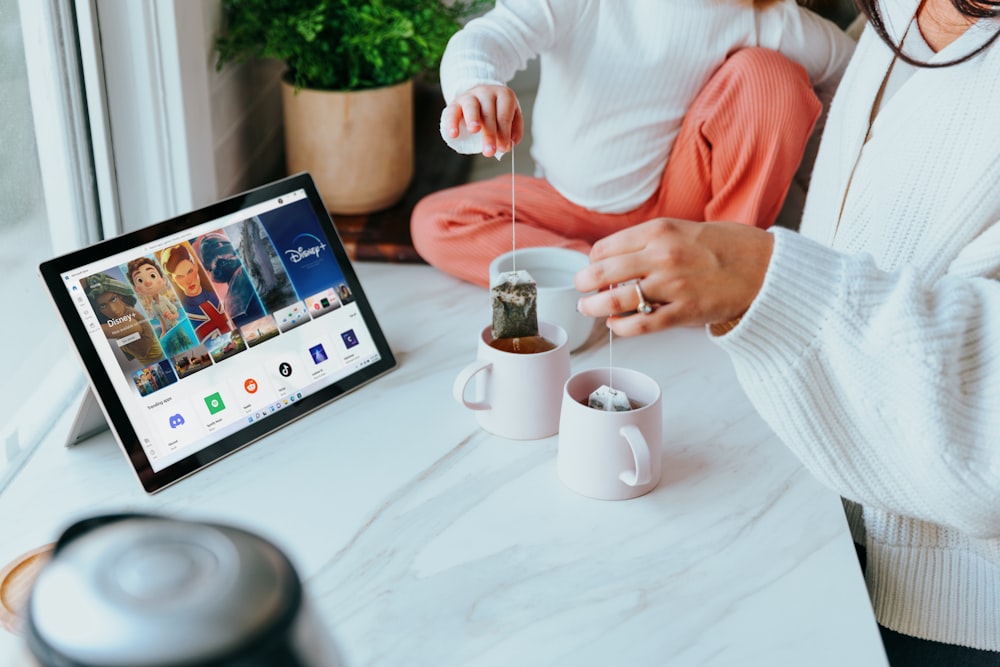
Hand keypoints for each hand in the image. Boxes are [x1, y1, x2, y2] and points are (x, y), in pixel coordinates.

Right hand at [442, 85, 523, 157]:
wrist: (480, 98)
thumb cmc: (497, 111)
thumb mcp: (512, 117)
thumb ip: (514, 131)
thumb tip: (509, 144)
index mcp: (504, 96)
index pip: (504, 115)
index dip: (504, 133)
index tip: (503, 148)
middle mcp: (487, 93)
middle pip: (488, 113)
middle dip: (489, 134)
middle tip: (489, 151)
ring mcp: (470, 96)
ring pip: (471, 107)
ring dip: (473, 119)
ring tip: (474, 131)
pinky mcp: (456, 102)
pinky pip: (452, 112)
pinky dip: (452, 123)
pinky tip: (454, 134)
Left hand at [574, 219, 773, 335]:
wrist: (767, 268)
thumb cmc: (728, 247)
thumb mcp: (683, 229)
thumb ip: (650, 242)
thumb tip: (615, 260)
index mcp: (659, 230)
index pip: (604, 248)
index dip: (593, 261)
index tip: (594, 268)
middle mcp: (661, 255)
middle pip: (601, 272)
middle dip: (583, 284)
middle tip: (580, 290)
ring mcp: (672, 285)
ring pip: (614, 300)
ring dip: (594, 307)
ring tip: (588, 309)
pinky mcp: (684, 312)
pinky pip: (640, 324)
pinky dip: (620, 327)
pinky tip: (616, 325)